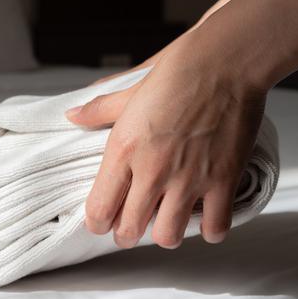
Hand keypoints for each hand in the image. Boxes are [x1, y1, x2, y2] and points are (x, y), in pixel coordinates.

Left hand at [66, 32, 267, 248]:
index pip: (99, 208)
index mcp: (124, 150)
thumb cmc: (178, 73)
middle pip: (130, 230)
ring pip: (168, 236)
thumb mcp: (129, 93)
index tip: (102, 221)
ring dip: (165, 234)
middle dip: (126, 234)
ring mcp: (189, 178)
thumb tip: (72, 115)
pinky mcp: (223, 180)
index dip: (98, 222)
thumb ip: (98, 110)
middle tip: (132, 228)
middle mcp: (152, 170)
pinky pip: (215, 227)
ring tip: (167, 223)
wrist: (225, 62)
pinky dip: (210, 230)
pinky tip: (205, 219)